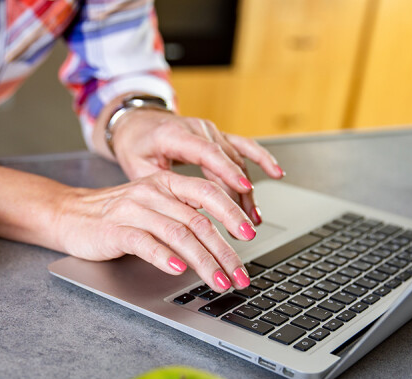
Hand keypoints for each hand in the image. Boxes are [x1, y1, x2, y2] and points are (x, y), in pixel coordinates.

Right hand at [52, 170, 256, 291]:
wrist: (69, 214)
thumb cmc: (116, 215)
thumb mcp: (154, 206)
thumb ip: (184, 216)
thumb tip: (223, 240)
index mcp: (167, 183)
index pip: (208, 192)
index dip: (232, 213)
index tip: (251, 234)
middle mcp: (153, 192)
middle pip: (199, 221)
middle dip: (225, 252)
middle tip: (240, 275)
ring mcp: (134, 210)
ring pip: (179, 235)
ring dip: (204, 262)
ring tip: (219, 281)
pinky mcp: (116, 230)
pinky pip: (145, 243)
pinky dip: (165, 257)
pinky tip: (179, 270)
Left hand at [109, 110, 284, 225]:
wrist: (137, 122)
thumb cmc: (136, 146)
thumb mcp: (137, 167)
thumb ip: (159, 186)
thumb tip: (182, 213)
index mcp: (174, 135)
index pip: (207, 153)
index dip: (227, 171)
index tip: (244, 188)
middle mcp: (197, 129)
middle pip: (226, 162)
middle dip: (240, 194)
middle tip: (246, 223)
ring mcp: (210, 131)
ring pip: (237, 160)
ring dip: (248, 191)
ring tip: (254, 218)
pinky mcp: (218, 136)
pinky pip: (244, 145)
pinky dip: (261, 158)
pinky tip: (276, 173)